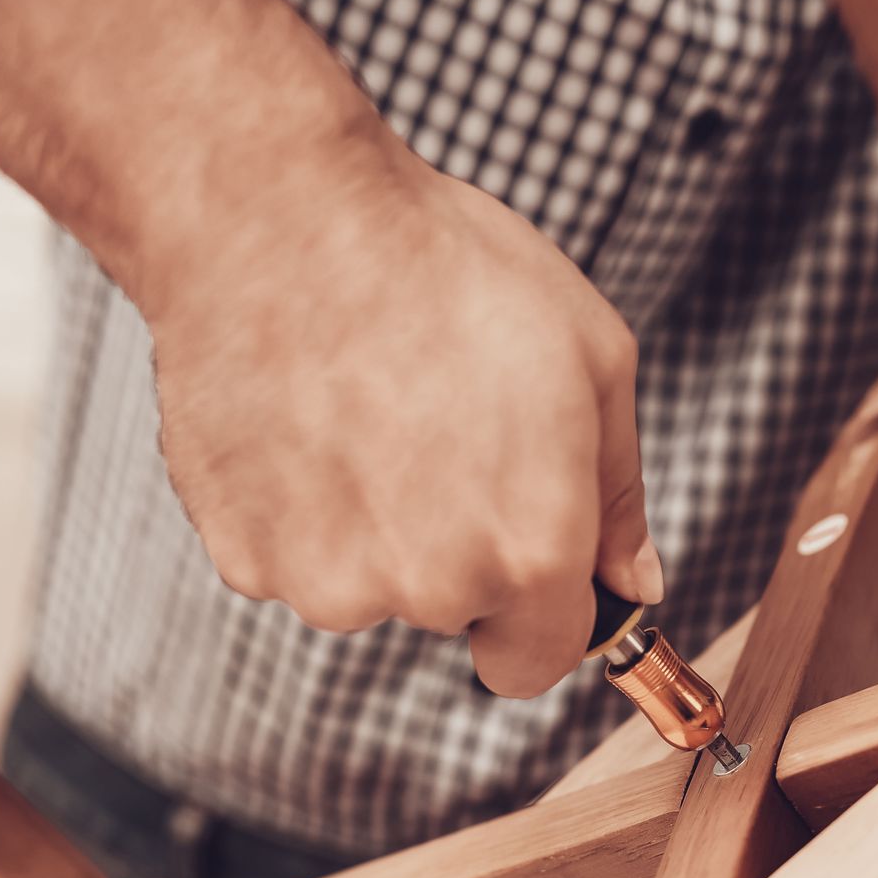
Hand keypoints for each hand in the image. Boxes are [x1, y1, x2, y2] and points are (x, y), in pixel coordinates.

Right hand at [149, 139, 660, 696]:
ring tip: (363, 412)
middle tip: (436, 431)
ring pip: (364, 586)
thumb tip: (633, 585)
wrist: (281, 215)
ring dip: (369, 528)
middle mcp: (429, 586)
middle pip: (450, 612)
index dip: (538, 614)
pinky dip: (296, 509)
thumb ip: (621, 495)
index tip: (522, 566)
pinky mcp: (244, 553)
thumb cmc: (443, 268)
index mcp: (531, 551)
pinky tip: (303, 420)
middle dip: (453, 548)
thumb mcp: (594, 360)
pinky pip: (288, 558)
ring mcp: (325, 577)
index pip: (538, 663)